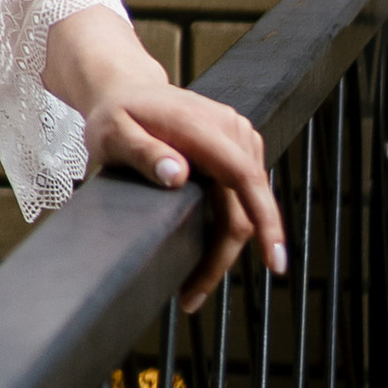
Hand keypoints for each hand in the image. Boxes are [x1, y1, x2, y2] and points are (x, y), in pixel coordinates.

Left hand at [44, 9, 288, 311]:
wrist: (126, 89)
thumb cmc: (116, 114)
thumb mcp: (112, 133)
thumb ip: (142, 152)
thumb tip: (177, 175)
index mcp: (203, 126)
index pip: (245, 177)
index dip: (265, 221)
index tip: (275, 262)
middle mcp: (231, 130)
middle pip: (243, 207)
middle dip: (222, 258)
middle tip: (190, 298)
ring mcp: (238, 138)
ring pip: (245, 208)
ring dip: (225, 248)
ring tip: (192, 283)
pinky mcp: (238, 149)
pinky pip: (242, 197)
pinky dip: (229, 226)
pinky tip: (204, 248)